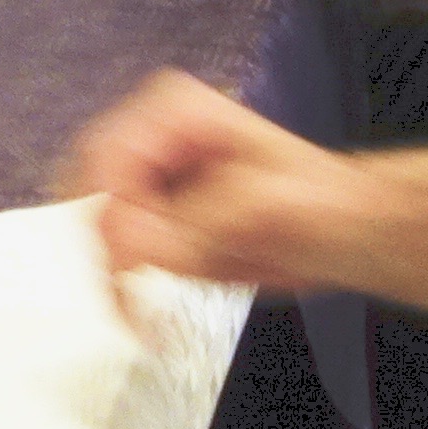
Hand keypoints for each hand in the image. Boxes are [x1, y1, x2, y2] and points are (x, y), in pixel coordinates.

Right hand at [62, 70, 370, 292]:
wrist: (338, 234)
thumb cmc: (318, 204)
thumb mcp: (264, 207)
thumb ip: (197, 221)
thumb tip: (133, 240)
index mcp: (174, 111)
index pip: (108, 156)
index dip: (116, 210)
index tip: (134, 261)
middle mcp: (150, 138)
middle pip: (88, 190)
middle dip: (104, 248)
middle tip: (128, 297)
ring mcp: (148, 180)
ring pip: (93, 227)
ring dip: (109, 274)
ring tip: (140, 317)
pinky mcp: (151, 219)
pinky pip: (111, 253)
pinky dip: (121, 288)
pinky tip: (144, 314)